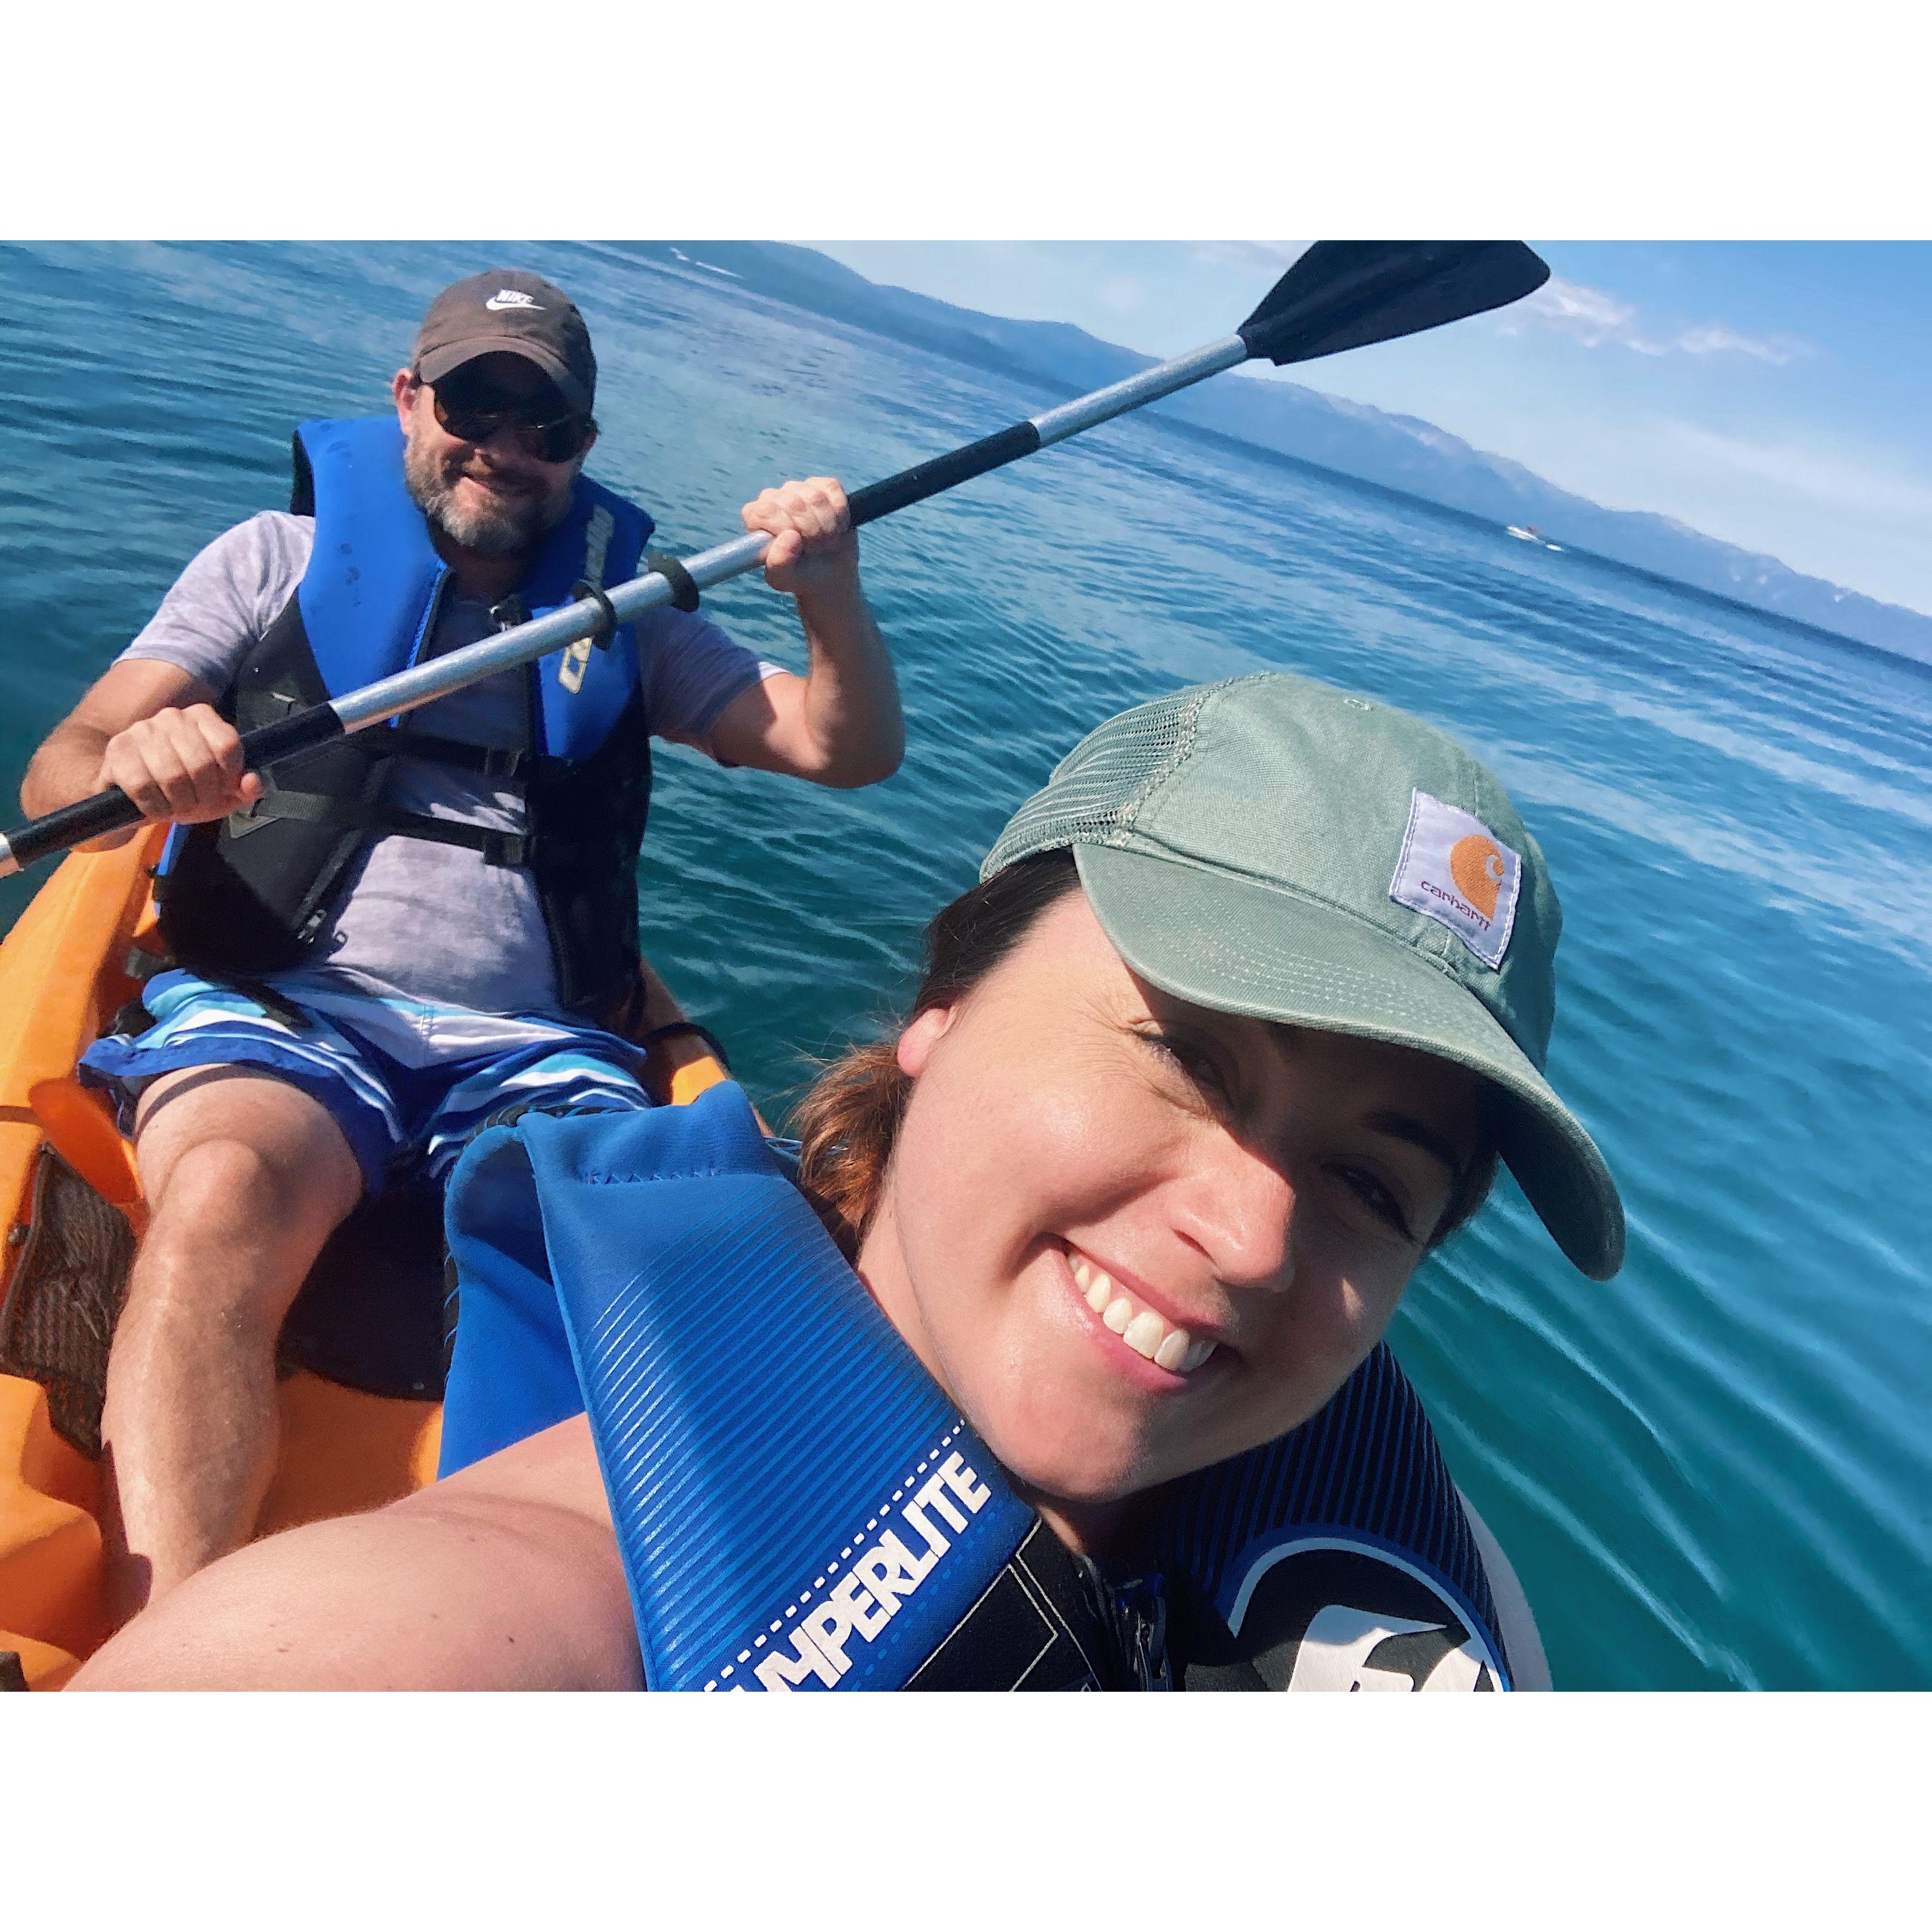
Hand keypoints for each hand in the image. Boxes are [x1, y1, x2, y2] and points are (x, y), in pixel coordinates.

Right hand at [94, 704, 262, 831]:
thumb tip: (252, 781)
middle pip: (202, 763)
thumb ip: (244, 788)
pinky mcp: (117, 749)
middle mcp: (172, 716)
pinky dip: (154, 807)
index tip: (221, 791)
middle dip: (203, 796)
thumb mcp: (220, 793)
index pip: (228, 745)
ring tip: (175, 807)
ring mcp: (142, 730)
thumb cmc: (183, 791)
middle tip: (195, 805)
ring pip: (173, 775)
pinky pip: (143, 786)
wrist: (131, 796)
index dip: (229, 777)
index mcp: (202, 717)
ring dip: (178, 804)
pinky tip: (155, 808)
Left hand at [742, 477, 858, 599]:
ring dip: (827, 526)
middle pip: (792, 503)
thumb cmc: (800, 575)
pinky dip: (840, 513)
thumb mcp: (784, 578)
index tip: (798, 547)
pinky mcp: (823, 485)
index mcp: (755, 516)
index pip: (765, 511)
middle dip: (810, 532)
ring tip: (825, 542)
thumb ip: (778, 563)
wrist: (830, 575)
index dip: (785, 528)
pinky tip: (837, 527)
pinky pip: (833, 490)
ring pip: (815, 497)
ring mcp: (799, 488)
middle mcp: (773, 497)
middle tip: (815, 549)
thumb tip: (789, 536)